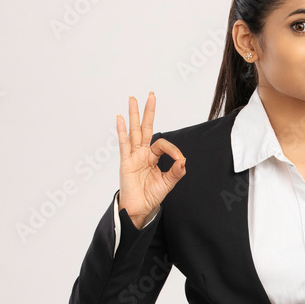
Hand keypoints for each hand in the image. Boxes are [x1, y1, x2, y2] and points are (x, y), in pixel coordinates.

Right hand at [116, 92, 185, 226]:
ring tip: (132, 99)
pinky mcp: (125, 161)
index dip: (172, 150)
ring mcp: (133, 156)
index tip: (179, 160)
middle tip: (151, 95)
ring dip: (134, 115)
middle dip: (149, 112)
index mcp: (153, 157)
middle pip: (145, 128)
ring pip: (134, 131)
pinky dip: (121, 130)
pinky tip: (120, 118)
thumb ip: (176, 172)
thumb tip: (184, 161)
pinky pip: (123, 143)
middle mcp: (142, 153)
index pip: (162, 144)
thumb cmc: (150, 195)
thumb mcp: (167, 183)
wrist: (139, 208)